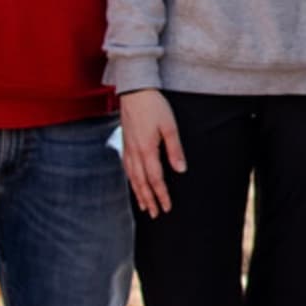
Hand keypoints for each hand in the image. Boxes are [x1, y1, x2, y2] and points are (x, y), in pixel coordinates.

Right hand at [121, 89, 185, 217]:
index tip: (167, 208)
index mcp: (147, 150)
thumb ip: (175, 150)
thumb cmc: (155, 106)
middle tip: (156, 214)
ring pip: (132, 177)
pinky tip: (134, 183)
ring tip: (145, 206)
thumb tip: (180, 170)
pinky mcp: (125, 142)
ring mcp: (128, 148)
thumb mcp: (170, 126)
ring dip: (139, 193)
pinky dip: (131, 180)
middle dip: (150, 200)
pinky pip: (127, 167)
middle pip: (141, 183)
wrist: (135, 90)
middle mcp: (135, 152)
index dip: (161, 195)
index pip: (155, 179)